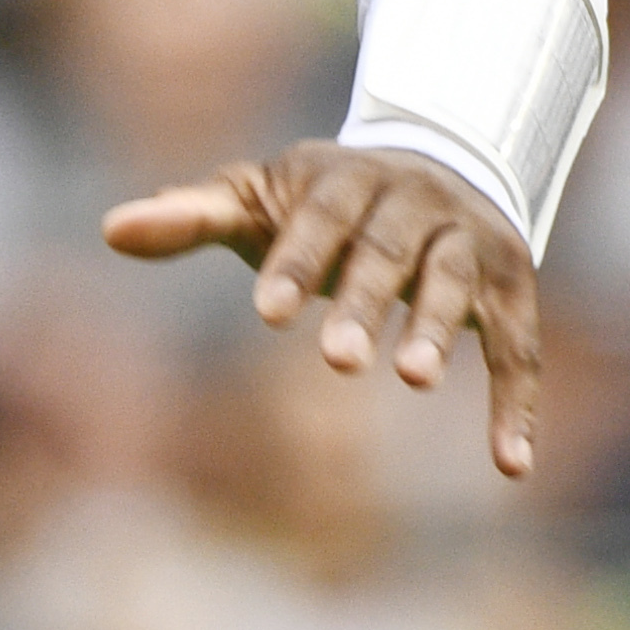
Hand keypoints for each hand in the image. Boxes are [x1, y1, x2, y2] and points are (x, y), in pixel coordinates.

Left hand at [106, 140, 547, 477]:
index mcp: (345, 178)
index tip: (267, 316)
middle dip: (368, 301)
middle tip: (340, 362)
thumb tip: (110, 228)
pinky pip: (518, 346)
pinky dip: (517, 403)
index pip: (320, 216)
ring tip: (413, 379)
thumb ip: (193, 217)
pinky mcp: (512, 283)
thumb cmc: (322, 205)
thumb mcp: (259, 201)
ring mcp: (469, 239)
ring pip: (456, 282)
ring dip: (439, 327)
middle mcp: (415, 200)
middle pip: (389, 250)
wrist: (438, 165)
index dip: (296, 261)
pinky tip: (509, 465)